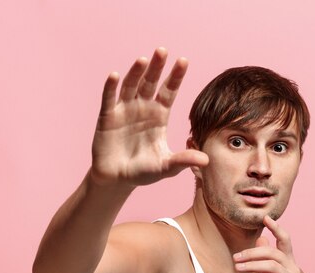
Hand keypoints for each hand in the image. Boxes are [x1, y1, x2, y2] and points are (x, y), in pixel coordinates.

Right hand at [91, 48, 207, 187]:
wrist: (118, 180)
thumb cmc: (144, 172)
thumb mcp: (166, 167)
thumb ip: (183, 161)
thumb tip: (206, 160)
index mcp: (159, 115)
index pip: (169, 91)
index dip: (175, 77)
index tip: (183, 60)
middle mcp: (143, 108)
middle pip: (151, 83)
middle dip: (157, 67)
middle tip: (162, 50)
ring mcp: (125, 110)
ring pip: (131, 86)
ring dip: (136, 73)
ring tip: (143, 60)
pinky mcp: (108, 117)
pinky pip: (109, 99)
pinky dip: (111, 87)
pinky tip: (115, 75)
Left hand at [234, 216, 303, 272]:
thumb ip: (264, 261)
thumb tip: (260, 240)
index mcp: (287, 264)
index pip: (285, 241)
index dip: (276, 228)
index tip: (266, 218)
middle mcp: (292, 270)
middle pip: (274, 252)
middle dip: (253, 253)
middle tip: (235, 258)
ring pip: (274, 266)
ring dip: (253, 265)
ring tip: (238, 268)